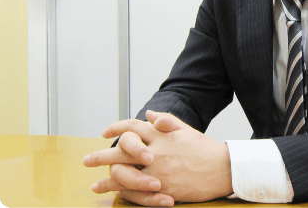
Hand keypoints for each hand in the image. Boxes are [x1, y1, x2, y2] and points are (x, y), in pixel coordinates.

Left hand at [84, 110, 232, 205]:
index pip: (132, 127)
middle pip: (120, 152)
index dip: (116, 128)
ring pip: (123, 175)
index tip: (105, 133)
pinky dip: (122, 192)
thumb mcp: (185, 129)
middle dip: (100, 157)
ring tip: (95, 184)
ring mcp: (157, 172)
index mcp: (161, 135)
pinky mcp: (162, 190)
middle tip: (86, 161)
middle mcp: (156, 152)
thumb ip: (165, 120)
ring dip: (106, 180)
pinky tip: (114, 194)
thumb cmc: (204, 148)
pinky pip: (136, 192)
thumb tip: (147, 113)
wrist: (222, 168)